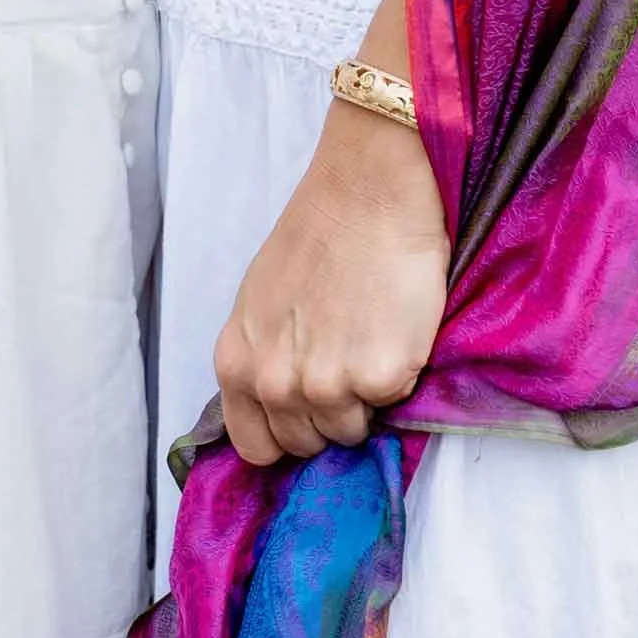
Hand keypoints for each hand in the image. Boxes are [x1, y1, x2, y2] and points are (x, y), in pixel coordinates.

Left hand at [214, 100, 450, 466]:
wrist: (370, 191)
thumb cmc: (319, 233)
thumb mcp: (262, 302)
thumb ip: (264, 358)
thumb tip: (282, 403)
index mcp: (237, 364)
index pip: (255, 446)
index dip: (285, 432)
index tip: (308, 412)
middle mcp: (274, 384)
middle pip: (305, 443)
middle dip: (327, 413)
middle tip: (347, 359)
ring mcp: (325, 385)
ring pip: (351, 432)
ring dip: (365, 398)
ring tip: (371, 336)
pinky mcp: (377, 378)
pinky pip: (394, 402)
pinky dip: (400, 373)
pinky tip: (394, 326)